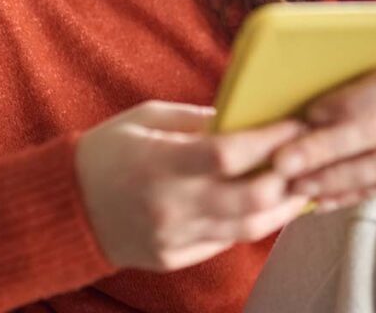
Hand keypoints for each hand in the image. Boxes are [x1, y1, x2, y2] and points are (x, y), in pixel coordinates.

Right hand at [74, 100, 310, 271]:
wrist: (66, 206)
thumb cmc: (106, 152)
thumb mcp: (146, 119)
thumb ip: (196, 120)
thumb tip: (246, 117)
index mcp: (158, 162)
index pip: (229, 154)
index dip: (271, 139)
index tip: (296, 123)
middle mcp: (169, 205)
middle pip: (250, 198)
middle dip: (289, 177)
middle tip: (309, 156)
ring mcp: (173, 237)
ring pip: (248, 227)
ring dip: (283, 206)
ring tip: (302, 184)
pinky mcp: (175, 257)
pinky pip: (226, 241)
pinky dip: (252, 222)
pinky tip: (268, 205)